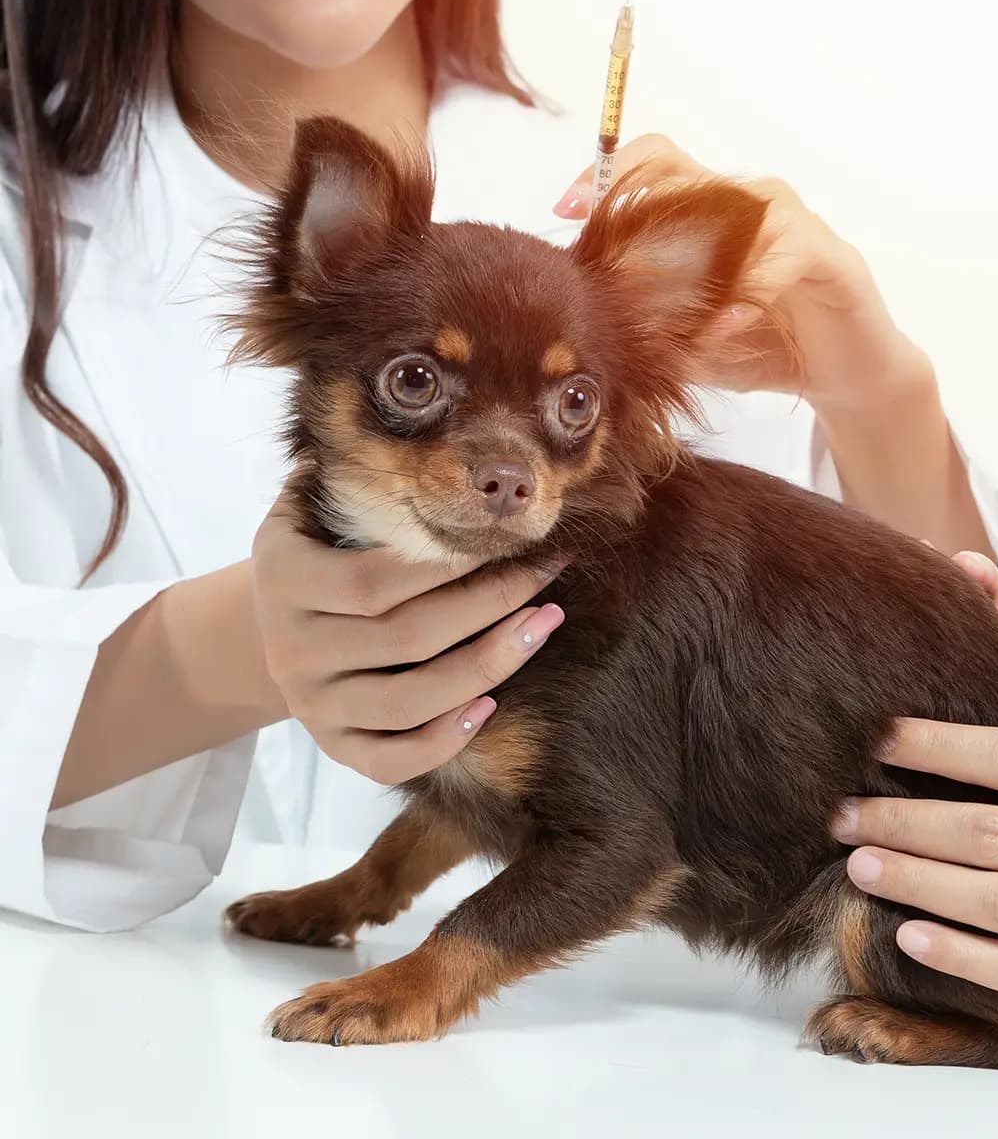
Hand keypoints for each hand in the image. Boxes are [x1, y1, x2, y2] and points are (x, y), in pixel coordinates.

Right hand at [250, 494, 564, 784]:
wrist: (258, 632)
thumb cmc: (311, 555)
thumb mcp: (302, 511)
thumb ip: (340, 478)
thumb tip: (404, 428)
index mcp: (283, 581)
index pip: (376, 580)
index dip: (447, 563)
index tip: (506, 536)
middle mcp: (292, 649)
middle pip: (408, 637)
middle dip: (491, 603)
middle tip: (550, 572)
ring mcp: (313, 704)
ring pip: (410, 702)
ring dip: (489, 666)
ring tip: (543, 626)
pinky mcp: (333, 747)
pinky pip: (391, 760)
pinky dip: (443, 741)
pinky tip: (492, 705)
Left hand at [554, 134, 930, 409]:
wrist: (842, 380)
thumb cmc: (764, 350)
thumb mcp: (692, 341)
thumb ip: (650, 321)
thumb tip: (589, 312)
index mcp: (713, 215)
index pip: (655, 165)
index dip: (608, 174)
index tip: (566, 209)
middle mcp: (752, 206)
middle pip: (684, 173)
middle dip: (633, 208)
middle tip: (604, 253)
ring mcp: (794, 225)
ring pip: (734, 210)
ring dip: (696, 259)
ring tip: (672, 306)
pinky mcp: (832, 256)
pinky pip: (786, 253)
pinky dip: (751, 287)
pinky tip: (730, 323)